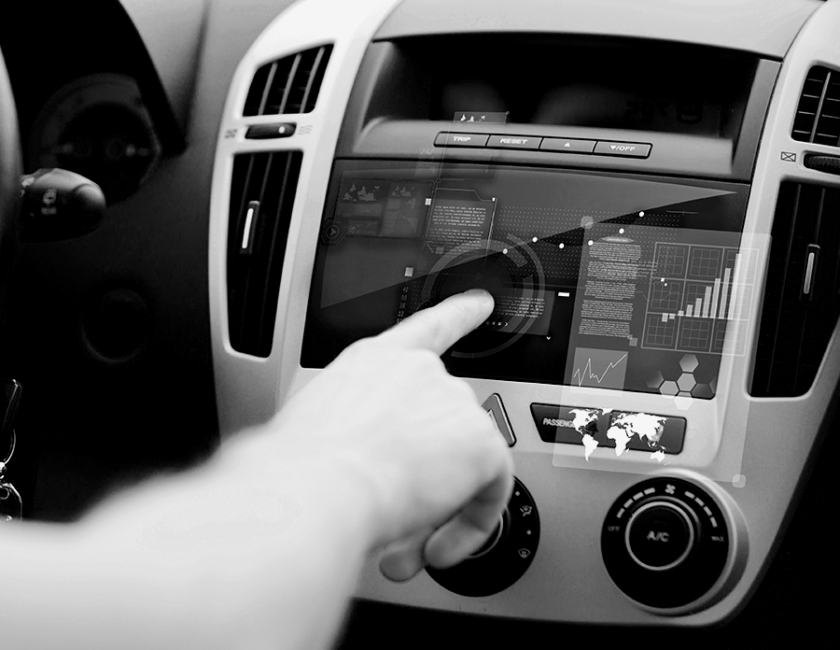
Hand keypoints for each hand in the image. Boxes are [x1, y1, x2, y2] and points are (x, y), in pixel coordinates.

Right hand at [274, 289, 513, 579]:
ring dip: (436, 509)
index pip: (426, 329)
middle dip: (421, 476)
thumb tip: (337, 472)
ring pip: (463, 462)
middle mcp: (419, 373)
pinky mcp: (480, 442)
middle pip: (443, 423)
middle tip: (394, 518)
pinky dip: (469, 526)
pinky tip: (438, 548)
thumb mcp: (309, 434)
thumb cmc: (294, 468)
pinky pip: (491, 491)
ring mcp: (453, 403)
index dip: (458, 314)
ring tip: (402, 545)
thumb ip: (339, 439)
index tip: (480, 303)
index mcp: (374, 362)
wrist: (313, 487)